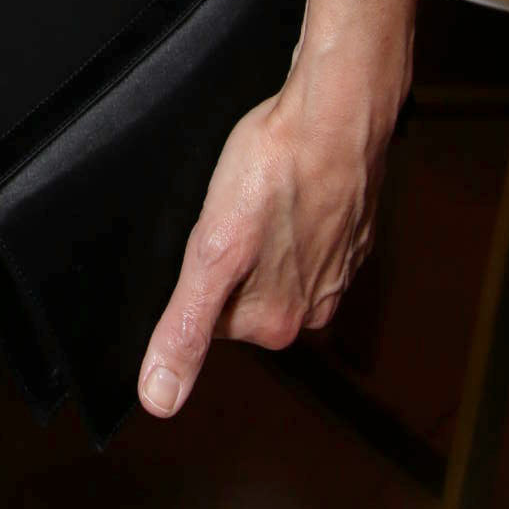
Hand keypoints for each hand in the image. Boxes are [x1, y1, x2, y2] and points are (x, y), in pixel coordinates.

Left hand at [137, 70, 392, 416]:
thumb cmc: (276, 169)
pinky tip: (282, 182)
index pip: (210, 315)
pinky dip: (287, 208)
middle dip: (228, 249)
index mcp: (277, 322)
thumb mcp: (212, 251)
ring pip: (273, 256)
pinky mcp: (349, 229)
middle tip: (229, 204)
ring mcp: (337, 266)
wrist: (336, 110)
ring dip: (258, 227)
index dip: (197, 267)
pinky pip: (302, 228)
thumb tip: (159, 398)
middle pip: (243, 287)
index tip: (204, 233)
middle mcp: (314, 306)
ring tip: (257, 190)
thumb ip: (185, 326)